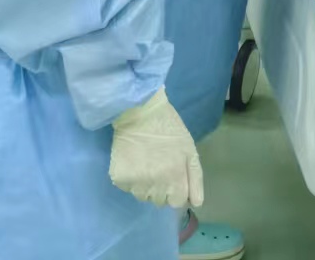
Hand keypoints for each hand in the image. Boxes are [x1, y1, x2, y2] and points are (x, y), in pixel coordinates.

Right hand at [109, 89, 204, 209]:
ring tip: (145, 163)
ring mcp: (136, 183)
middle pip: (160, 201)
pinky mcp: (119, 178)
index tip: (173, 179)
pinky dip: (130, 179)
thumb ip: (195, 179)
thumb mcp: (190, 151)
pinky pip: (127, 188)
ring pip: (143, 196)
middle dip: (161, 189)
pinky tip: (133, 162)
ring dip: (145, 185)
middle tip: (159, 168)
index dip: (176, 191)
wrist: (140, 112)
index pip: (177, 203)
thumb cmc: (169, 129)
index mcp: (176, 177)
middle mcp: (156, 184)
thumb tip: (195, 203)